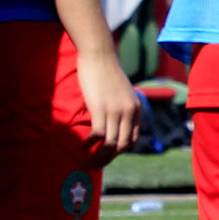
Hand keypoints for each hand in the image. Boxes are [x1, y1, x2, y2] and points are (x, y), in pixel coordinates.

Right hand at [76, 42, 142, 161]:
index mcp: (135, 108)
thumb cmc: (107, 71)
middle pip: (123, 145)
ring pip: (111, 144)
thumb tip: (114, 120)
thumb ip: (122, 105)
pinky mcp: (100, 108)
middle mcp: (128, 112)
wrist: (100, 54)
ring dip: (99, 156)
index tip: (108, 156)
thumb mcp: (122, 91)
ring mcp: (115, 111)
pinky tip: (83, 145)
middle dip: (110, 158)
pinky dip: (91, 143)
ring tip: (89, 160)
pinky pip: (98, 134)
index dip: (120, 151)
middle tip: (97, 164)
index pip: (132, 139)